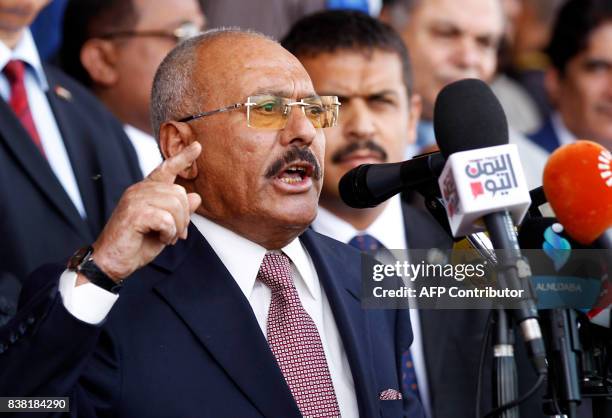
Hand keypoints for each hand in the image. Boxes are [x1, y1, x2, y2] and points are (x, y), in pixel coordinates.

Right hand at [82, 142, 201, 282]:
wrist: (112, 262)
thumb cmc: (137, 245)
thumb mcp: (165, 227)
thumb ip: (179, 212)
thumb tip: (196, 197)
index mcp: (146, 190)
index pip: (166, 168)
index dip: (183, 157)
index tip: (198, 146)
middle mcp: (139, 190)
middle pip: (179, 193)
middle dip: (184, 217)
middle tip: (175, 234)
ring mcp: (135, 199)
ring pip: (175, 205)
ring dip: (177, 227)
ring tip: (167, 238)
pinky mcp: (134, 213)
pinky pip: (166, 219)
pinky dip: (169, 233)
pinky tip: (161, 239)